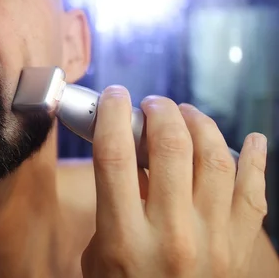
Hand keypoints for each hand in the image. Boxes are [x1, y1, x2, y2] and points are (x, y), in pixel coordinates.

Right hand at [81, 86, 267, 276]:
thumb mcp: (100, 258)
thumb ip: (113, 208)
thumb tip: (131, 161)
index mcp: (125, 238)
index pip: (115, 156)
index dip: (113, 116)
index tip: (113, 97)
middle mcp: (173, 234)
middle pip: (170, 148)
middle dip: (160, 112)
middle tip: (153, 105)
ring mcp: (214, 240)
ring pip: (214, 159)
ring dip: (200, 125)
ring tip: (186, 115)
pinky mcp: (241, 247)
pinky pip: (254, 192)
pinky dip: (255, 160)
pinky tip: (251, 140)